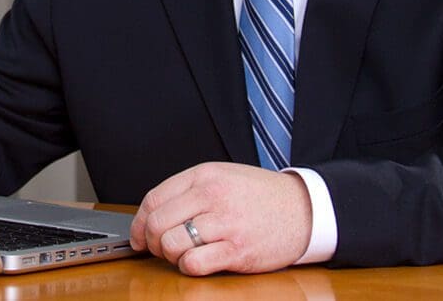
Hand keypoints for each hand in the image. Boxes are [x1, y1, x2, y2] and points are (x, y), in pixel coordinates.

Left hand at [129, 162, 311, 275]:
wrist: (303, 209)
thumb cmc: (260, 196)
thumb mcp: (223, 177)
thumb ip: (189, 191)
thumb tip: (151, 216)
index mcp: (205, 176)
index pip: (154, 199)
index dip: (139, 222)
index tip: (138, 235)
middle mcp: (212, 196)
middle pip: (157, 223)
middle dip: (152, 241)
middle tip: (160, 248)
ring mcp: (225, 223)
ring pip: (172, 244)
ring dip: (171, 255)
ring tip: (184, 253)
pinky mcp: (237, 250)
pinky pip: (194, 263)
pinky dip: (189, 266)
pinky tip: (199, 261)